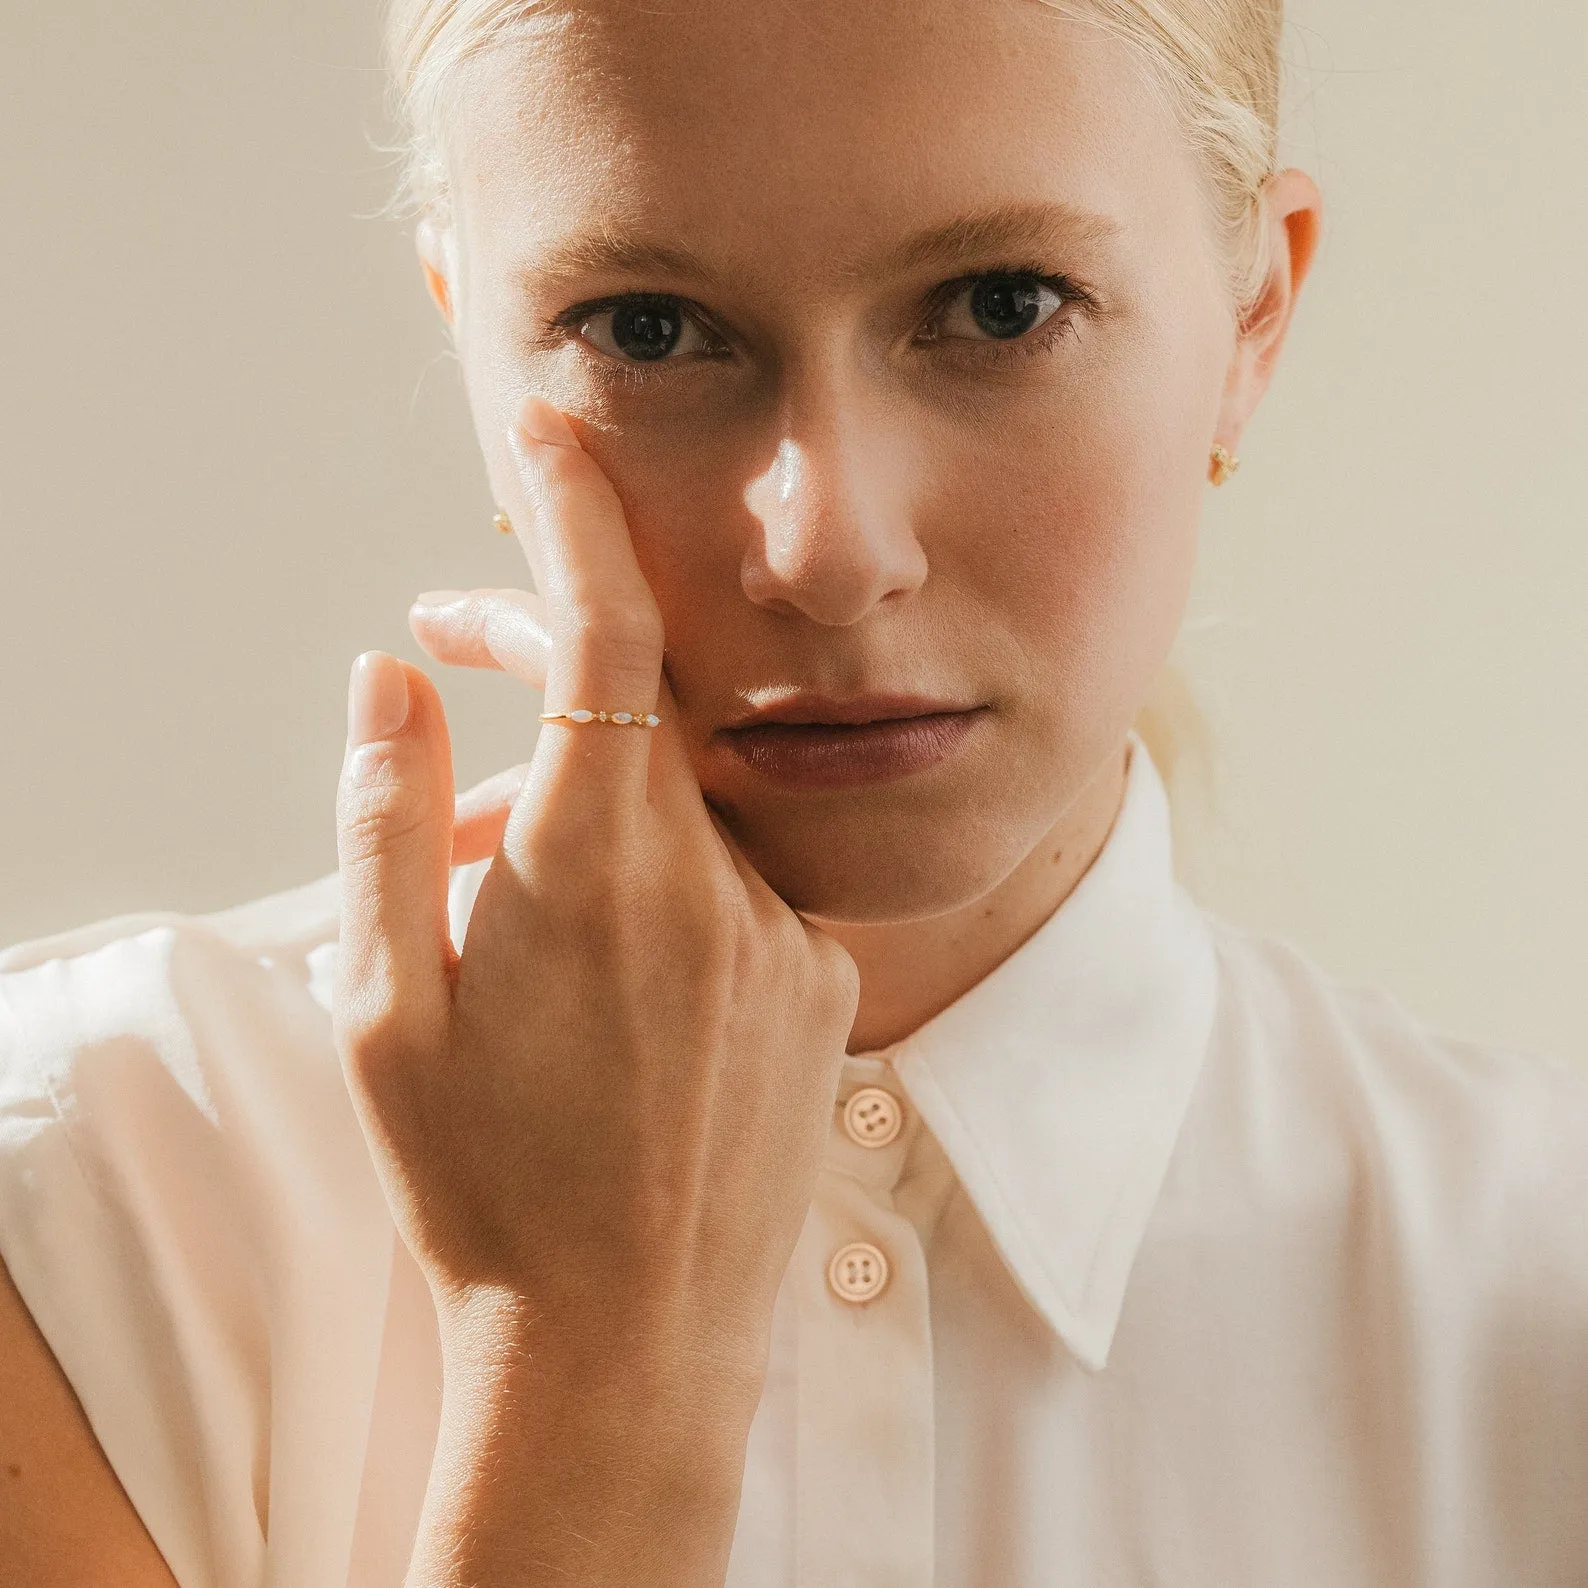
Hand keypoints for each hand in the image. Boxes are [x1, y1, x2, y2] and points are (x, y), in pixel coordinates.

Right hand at [332, 395, 860, 1581]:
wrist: (623, 1343)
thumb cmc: (484, 1183)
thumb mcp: (387, 1004)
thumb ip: (389, 816)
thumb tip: (391, 677)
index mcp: (599, 866)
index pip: (604, 635)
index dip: (578, 514)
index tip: (551, 428)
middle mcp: (713, 880)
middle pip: (635, 710)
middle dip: (536, 665)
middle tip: (440, 654)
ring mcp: (781, 933)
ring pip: (676, 809)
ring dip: (590, 808)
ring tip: (498, 887)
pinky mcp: (819, 986)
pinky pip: (733, 886)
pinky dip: (661, 885)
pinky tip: (602, 967)